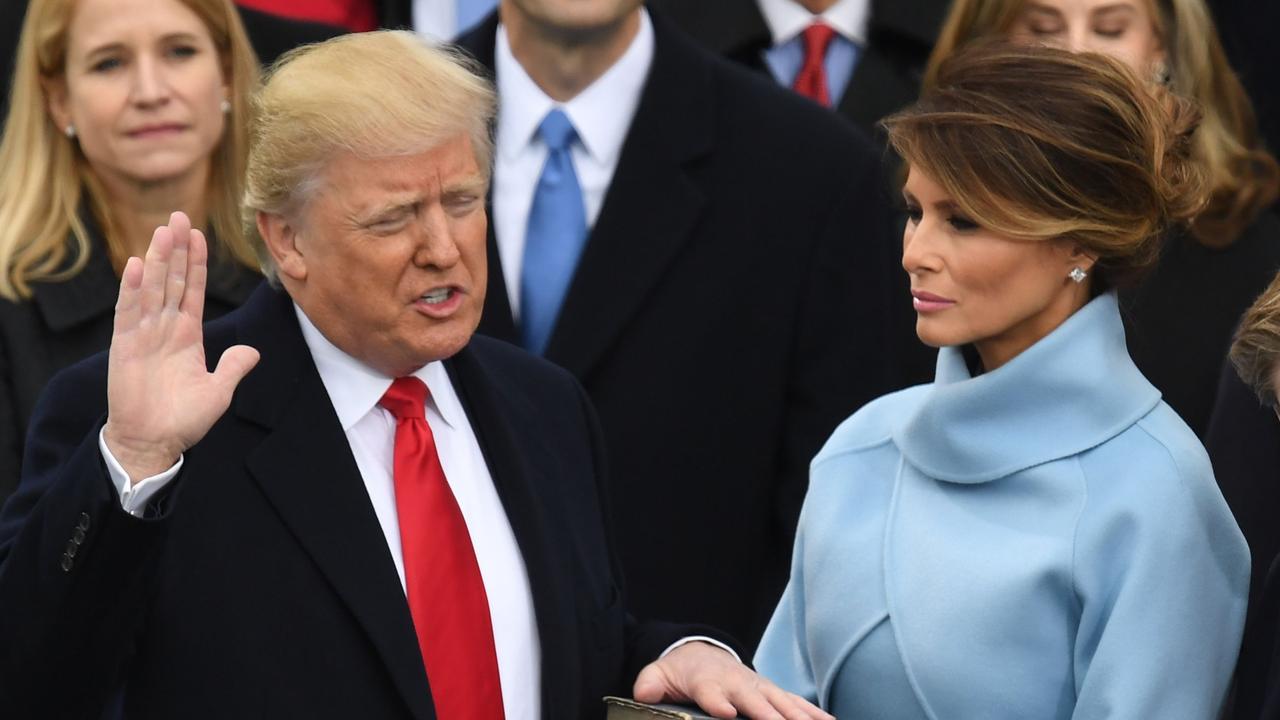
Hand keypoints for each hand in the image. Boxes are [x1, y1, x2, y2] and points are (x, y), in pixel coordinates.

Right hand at [102, 212, 259, 482]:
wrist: (153, 443)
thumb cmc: (184, 420)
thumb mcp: (218, 392)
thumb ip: (234, 368)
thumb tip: (253, 351)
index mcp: (187, 335)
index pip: (193, 290)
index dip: (196, 262)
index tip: (198, 235)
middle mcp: (165, 329)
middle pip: (172, 280)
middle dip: (176, 249)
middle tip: (179, 215)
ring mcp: (144, 335)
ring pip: (152, 289)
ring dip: (157, 260)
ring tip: (163, 230)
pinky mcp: (125, 347)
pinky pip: (129, 313)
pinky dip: (132, 290)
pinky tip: (135, 265)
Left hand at [633, 642, 833, 719]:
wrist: (702, 654)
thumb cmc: (681, 672)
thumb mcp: (659, 675)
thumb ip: (650, 684)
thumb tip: (643, 693)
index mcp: (707, 680)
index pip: (712, 691)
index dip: (718, 701)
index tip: (726, 712)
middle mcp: (737, 683)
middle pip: (755, 700)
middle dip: (769, 715)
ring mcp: (759, 687)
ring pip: (781, 703)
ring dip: (798, 717)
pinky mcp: (773, 692)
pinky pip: (796, 704)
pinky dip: (814, 713)